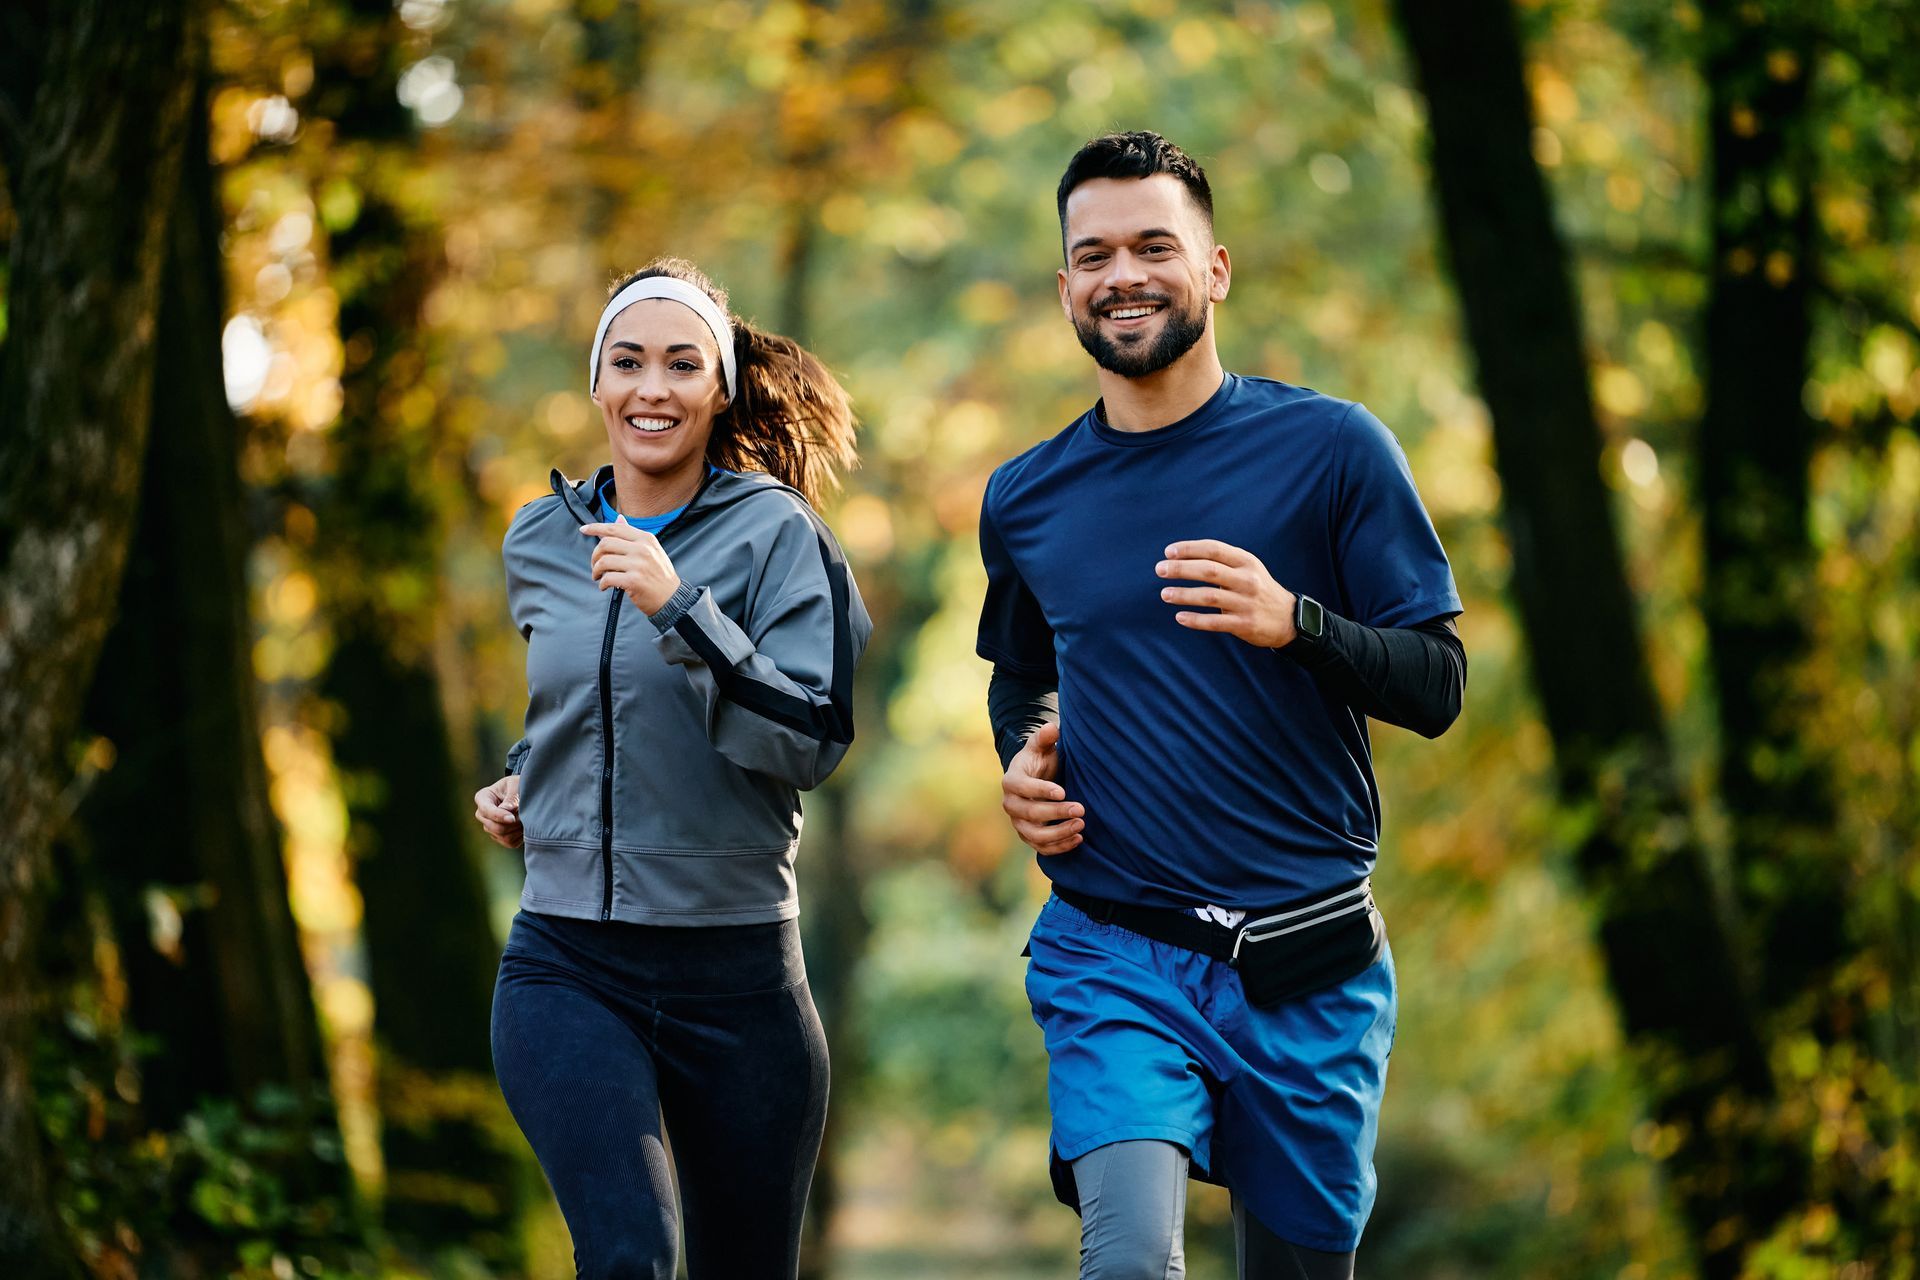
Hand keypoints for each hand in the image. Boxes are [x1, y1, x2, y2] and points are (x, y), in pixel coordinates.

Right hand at [475, 775, 522, 848]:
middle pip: (495, 827)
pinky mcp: (499, 837)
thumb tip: (507, 810)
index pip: (487, 811)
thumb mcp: (515, 785)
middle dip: (513, 823)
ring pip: (503, 837)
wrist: (521, 793)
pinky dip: (520, 836)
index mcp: (483, 798)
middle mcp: (482, 814)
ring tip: (526, 818)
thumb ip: (511, 797)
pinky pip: (510, 843)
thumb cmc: (517, 786)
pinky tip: (524, 826)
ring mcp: (490, 827)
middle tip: (525, 814)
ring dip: (518, 829)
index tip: (512, 818)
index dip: (499, 816)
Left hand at [582, 519, 679, 613]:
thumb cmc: (659, 575)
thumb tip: (618, 519)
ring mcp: (639, 564)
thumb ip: (632, 536)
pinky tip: (605, 587)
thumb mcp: (651, 550)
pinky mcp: (634, 581)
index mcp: (646, 539)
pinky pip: (608, 578)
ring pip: (604, 561)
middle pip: (605, 544)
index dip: (596, 527)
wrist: (672, 598)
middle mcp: (643, 549)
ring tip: (599, 577)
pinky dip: (602, 583)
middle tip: (595, 566)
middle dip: (595, 555)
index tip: (584, 529)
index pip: (615, 528)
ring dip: (596, 570)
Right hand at [1001, 721, 1084, 855]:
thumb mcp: (1040, 746)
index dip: (1041, 791)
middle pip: (1030, 814)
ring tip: (1081, 825)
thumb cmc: (1038, 760)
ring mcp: (1019, 823)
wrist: (1033, 780)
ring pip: (1035, 835)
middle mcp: (1011, 804)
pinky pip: (1041, 848)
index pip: (1022, 788)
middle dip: (1056, 813)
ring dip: (1059, 834)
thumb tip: (1051, 728)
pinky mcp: (1029, 836)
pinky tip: (1078, 838)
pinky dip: (1060, 847)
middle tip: (1081, 809)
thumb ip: (1044, 737)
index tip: (1063, 791)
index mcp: (1011, 780)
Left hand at [1156, 539, 1297, 647]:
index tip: (1168, 552)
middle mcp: (1247, 580)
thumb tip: (1183, 556)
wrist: (1287, 618)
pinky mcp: (1244, 624)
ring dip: (1183, 595)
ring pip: (1208, 596)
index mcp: (1246, 562)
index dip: (1189, 549)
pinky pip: (1214, 622)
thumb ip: (1222, 561)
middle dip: (1181, 569)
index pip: (1214, 549)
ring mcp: (1246, 603)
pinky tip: (1180, 617)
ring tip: (1164, 594)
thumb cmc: (1258, 589)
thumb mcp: (1248, 568)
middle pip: (1208, 570)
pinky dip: (1195, 620)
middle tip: (1160, 569)